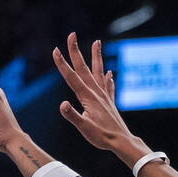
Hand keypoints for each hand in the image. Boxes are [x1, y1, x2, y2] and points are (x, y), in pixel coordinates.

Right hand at [53, 33, 144, 158]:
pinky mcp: (110, 102)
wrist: (122, 142)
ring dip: (96, 57)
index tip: (55, 50)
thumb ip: (72, 116)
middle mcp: (96, 93)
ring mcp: (104, 96)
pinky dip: (108, 78)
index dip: (62, 64)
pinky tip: (109, 73)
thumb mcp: (84, 128)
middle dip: (75, 51)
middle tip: (71, 34)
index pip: (72, 77)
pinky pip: (108, 86)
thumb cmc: (102, 137)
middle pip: (83, 68)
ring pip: (98, 71)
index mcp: (88, 97)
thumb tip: (62, 104)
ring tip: (97, 42)